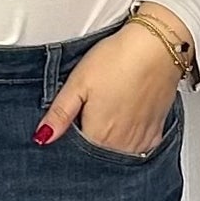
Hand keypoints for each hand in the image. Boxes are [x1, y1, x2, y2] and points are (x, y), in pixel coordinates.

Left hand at [36, 6, 185, 153]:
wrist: (156, 47)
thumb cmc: (117, 59)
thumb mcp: (78, 83)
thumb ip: (60, 114)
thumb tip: (42, 137)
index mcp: (98, 134)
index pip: (77, 151)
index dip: (72, 136)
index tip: (75, 118)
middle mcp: (121, 143)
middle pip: (99, 154)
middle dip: (92, 140)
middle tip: (94, 110)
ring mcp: (141, 139)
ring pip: (119, 152)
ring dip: (112, 141)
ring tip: (111, 113)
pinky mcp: (156, 130)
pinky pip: (141, 147)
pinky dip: (132, 139)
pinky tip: (128, 121)